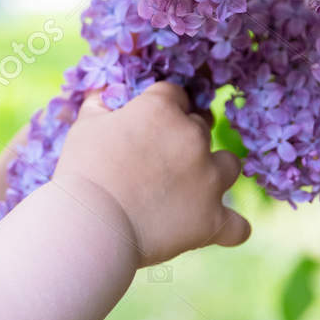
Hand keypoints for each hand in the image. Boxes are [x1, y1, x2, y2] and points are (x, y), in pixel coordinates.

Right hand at [52, 81, 251, 267]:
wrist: (90, 227)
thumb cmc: (82, 174)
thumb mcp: (84, 127)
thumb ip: (101, 103)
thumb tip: (107, 92)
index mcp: (162, 109)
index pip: (174, 95)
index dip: (161, 110)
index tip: (145, 127)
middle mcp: (193, 138)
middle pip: (201, 127)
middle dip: (183, 140)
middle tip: (156, 162)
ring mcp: (208, 179)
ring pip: (229, 165)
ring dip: (214, 172)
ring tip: (190, 189)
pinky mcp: (212, 220)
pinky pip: (237, 226)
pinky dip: (228, 227)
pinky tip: (214, 226)